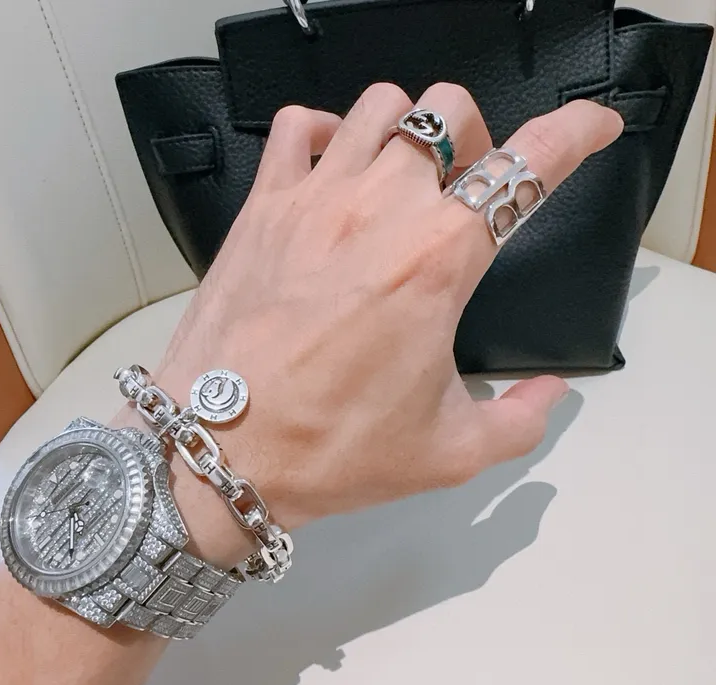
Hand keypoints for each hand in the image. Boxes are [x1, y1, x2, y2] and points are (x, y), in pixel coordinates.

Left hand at [142, 83, 621, 564]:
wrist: (218, 451)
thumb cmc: (331, 451)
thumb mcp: (449, 452)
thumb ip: (520, 420)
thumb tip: (551, 393)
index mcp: (438, 261)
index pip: (528, 166)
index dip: (575, 133)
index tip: (594, 127)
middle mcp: (379, 210)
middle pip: (450, 112)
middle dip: (477, 139)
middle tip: (469, 189)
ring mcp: (313, 199)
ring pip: (380, 104)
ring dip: (410, 130)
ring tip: (405, 177)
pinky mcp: (262, 207)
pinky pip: (297, 127)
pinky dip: (326, 131)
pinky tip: (331, 170)